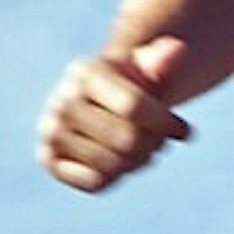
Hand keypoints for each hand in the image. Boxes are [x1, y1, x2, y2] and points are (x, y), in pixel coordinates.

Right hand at [37, 36, 192, 193]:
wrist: (98, 103)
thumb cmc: (134, 87)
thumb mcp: (151, 71)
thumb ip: (165, 62)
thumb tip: (176, 50)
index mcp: (86, 72)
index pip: (133, 107)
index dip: (166, 124)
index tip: (185, 131)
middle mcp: (62, 100)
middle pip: (127, 140)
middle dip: (154, 144)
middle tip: (159, 141)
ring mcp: (51, 131)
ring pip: (114, 165)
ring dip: (139, 162)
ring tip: (142, 149)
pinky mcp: (48, 159)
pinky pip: (96, 183)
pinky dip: (116, 177)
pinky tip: (119, 162)